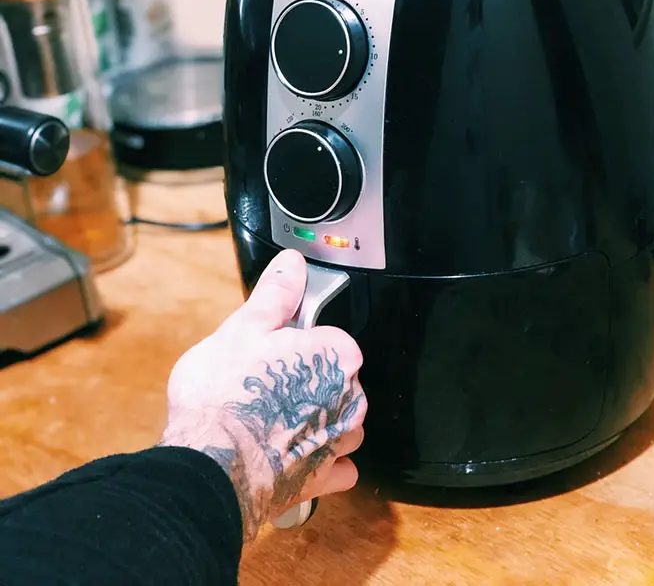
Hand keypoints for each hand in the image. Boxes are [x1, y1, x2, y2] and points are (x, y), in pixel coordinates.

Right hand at [159, 249, 366, 541]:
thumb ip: (276, 294)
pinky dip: (319, 464)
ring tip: (274, 425)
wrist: (209, 466)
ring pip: (340, 424)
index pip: (330, 340)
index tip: (273, 354)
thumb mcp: (243, 328)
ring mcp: (340, 441)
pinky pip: (336, 468)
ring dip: (317, 424)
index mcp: (338, 356)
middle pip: (336, 382)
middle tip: (266, 389)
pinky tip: (290, 458)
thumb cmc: (224, 395)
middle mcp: (351, 398)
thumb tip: (292, 264)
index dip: (298, 346)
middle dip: (309, 384)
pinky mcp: (325, 481)